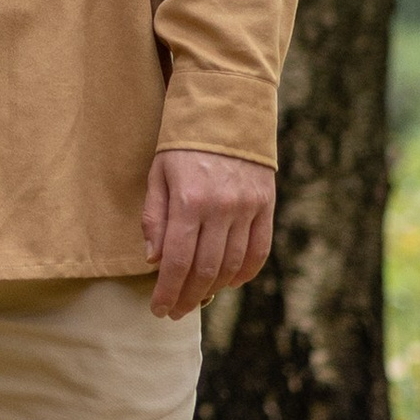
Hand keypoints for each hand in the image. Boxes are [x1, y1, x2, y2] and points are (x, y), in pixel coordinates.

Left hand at [143, 149, 275, 318]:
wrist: (227, 107)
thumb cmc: (182, 142)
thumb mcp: (158, 174)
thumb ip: (154, 218)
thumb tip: (154, 260)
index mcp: (189, 200)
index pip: (178, 261)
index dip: (168, 291)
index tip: (159, 309)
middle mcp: (221, 207)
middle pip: (205, 269)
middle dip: (188, 297)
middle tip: (176, 312)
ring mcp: (248, 207)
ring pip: (232, 264)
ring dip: (213, 289)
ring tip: (197, 300)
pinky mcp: (266, 205)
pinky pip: (259, 250)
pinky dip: (245, 272)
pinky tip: (229, 283)